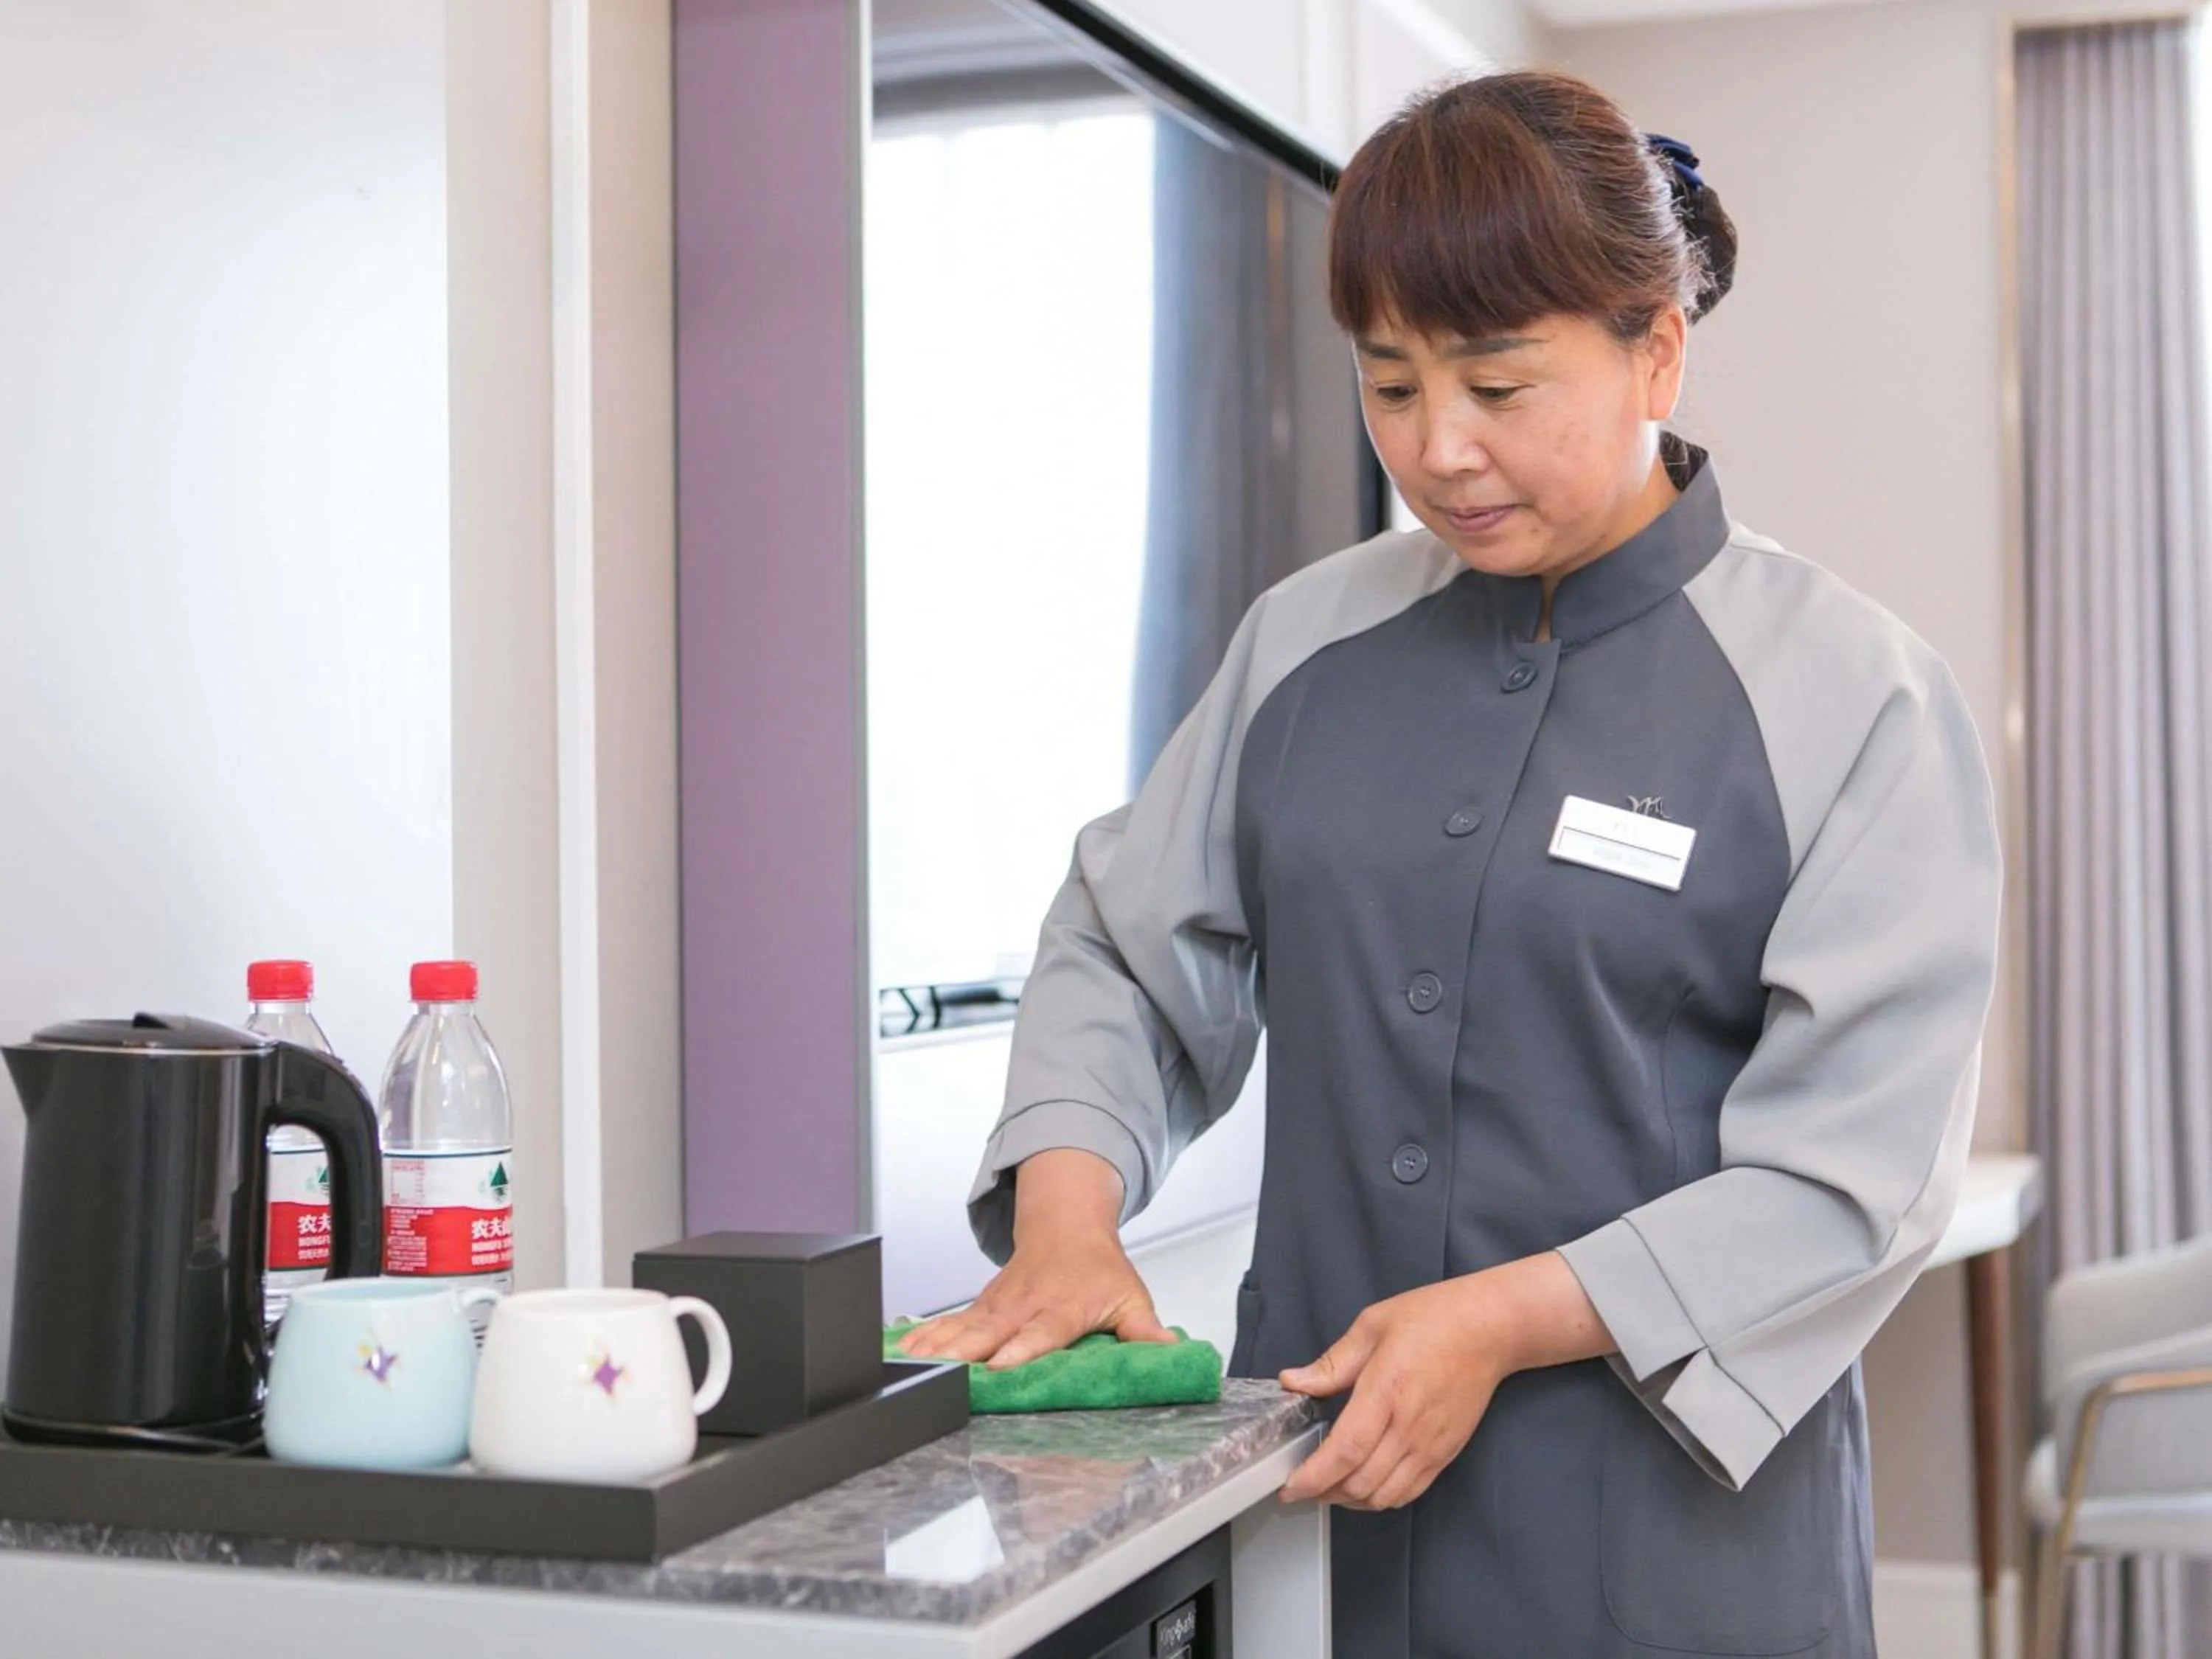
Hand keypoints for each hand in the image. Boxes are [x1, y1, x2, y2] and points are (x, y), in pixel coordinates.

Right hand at [898, 1150, 1175, 1369]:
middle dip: (964, 1354)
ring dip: (936, 1346)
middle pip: (991, 1332)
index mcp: (1063, 1306)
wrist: (1067, 1227)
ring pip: (963, 1327)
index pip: (1041, 1332)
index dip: (1021, 1349)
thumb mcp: (1131, 1296)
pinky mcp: (980, 1307)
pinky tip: (901, 1350)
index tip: (1001, 1366)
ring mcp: (998, 1305)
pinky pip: (948, 1322)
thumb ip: (1147, 1330)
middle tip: (940, 1373)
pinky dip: (923, 1335)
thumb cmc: (1098, 1270)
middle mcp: (1025, 1305)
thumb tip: (1174, 1351)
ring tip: (910, 1363)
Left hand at [1275, 1277, 1508, 1510]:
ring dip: (1349, 1500)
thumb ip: (1332, 1363)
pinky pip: (1408, 1493)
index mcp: (1386, 1391)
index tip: (1290, 1486)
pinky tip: (1363, 1486)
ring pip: (1383, 1496)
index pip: (1345, 1451)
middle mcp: (1409, 1427)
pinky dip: (1380, 1499)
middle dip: (1323, 1493)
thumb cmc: (1433, 1319)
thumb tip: (1293, 1382)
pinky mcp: (1445, 1454)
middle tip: (1299, 1486)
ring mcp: (1430, 1446)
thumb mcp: (1372, 1326)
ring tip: (1326, 1488)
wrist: (1489, 1330)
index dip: (1313, 1477)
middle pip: (1360, 1483)